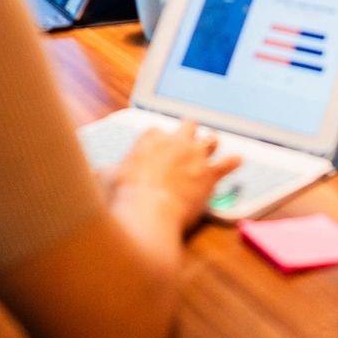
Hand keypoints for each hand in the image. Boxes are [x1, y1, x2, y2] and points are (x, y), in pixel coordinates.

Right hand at [111, 120, 238, 233]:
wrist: (149, 211)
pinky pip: (228, 164)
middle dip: (188, 131)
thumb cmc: (127, 195)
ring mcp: (195, 156)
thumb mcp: (107, 178)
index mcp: (151, 139)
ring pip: (210, 140)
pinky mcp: (210, 174)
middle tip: (187, 136)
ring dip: (210, 144)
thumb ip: (108, 171)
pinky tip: (238, 160)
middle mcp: (176, 142)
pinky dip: (233, 162)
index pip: (156, 131)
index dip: (157, 140)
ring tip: (212, 144)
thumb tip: (99, 172)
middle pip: (187, 126)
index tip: (156, 147)